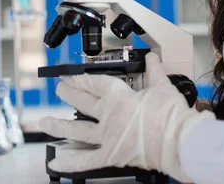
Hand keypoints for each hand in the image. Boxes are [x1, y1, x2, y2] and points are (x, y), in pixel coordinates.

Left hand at [39, 53, 214, 182]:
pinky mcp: (110, 155)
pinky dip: (70, 163)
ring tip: (44, 122)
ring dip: (58, 125)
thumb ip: (154, 71)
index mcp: (118, 97)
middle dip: (68, 93)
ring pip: (76, 130)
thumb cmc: (172, 116)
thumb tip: (152, 58)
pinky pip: (86, 160)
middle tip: (59, 88)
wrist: (179, 142)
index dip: (79, 76)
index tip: (68, 73)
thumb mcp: (163, 87)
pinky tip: (55, 163)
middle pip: (81, 102)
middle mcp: (107, 116)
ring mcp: (106, 136)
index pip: (93, 81)